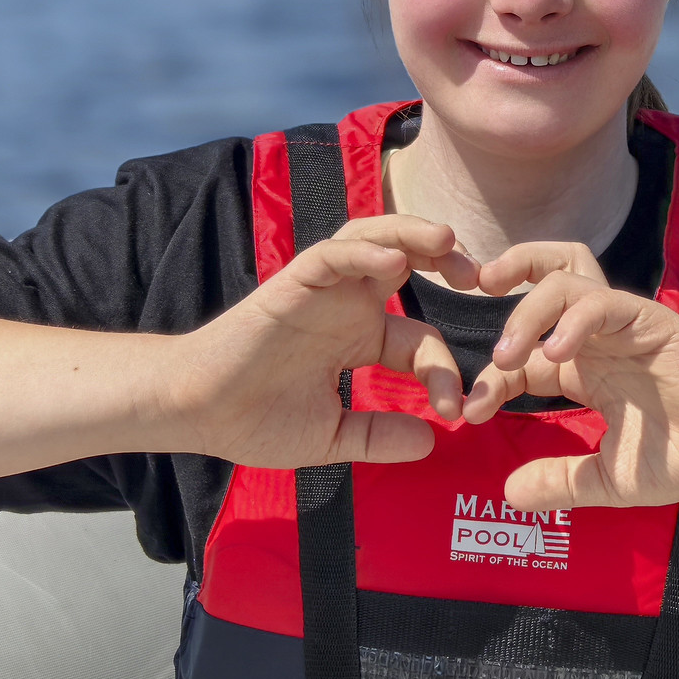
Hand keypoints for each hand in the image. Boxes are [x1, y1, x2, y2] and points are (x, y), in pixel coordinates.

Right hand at [167, 215, 473, 469]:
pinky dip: (363, 252)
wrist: (196, 413)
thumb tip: (431, 443)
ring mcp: (321, 291)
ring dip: (411, 235)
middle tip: (481, 275)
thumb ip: (378, 437)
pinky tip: (392, 260)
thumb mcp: (331, 437)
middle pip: (407, 260)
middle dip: (447, 260)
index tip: (454, 408)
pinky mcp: (291, 284)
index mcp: (361, 337)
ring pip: (373, 241)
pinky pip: (332, 256)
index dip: (442, 371)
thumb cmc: (254, 421)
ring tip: (447, 242)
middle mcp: (347, 306)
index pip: (421, 339)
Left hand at [462, 242, 678, 513]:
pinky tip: (557, 354)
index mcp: (584, 368)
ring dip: (526, 311)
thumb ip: (560, 483)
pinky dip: (573, 319)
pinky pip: (601, 301)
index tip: (471, 413)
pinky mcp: (646, 319)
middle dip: (506, 272)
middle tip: (470, 291)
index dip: (492, 379)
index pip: (523, 356)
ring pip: (563, 282)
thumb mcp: (609, 479)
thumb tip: (508, 494)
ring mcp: (621, 324)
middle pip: (544, 278)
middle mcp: (596, 338)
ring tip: (506, 355)